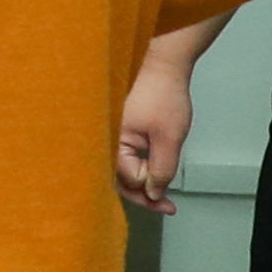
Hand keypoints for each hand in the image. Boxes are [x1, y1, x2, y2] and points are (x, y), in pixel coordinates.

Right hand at [119, 50, 201, 214]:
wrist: (160, 63)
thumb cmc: (162, 95)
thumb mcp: (169, 137)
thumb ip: (161, 169)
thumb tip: (154, 195)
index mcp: (109, 139)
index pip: (127, 178)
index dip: (149, 188)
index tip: (170, 201)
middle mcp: (101, 138)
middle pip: (117, 178)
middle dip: (142, 193)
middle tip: (167, 207)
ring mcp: (106, 132)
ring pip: (119, 168)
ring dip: (140, 180)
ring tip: (161, 191)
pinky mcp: (113, 127)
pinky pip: (120, 155)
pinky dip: (137, 165)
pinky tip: (150, 170)